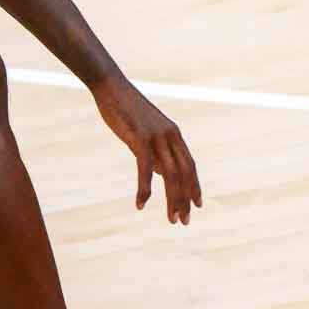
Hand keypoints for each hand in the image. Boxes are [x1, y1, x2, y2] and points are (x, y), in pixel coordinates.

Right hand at [92, 77, 202, 224]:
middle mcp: (170, 136)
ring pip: (171, 175)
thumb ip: (156, 151)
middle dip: (186, 199)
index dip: (194, 186)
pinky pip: (146, 169)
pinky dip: (145, 189)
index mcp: (174, 134)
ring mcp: (156, 137)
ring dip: (172, 199)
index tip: (197, 205)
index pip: (190, 165)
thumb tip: (162, 172)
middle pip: (185, 173)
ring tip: (171, 219)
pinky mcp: (140, 138)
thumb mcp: (146, 132)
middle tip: (184, 221)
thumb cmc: (127, 110)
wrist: (111, 87)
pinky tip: (141, 204)